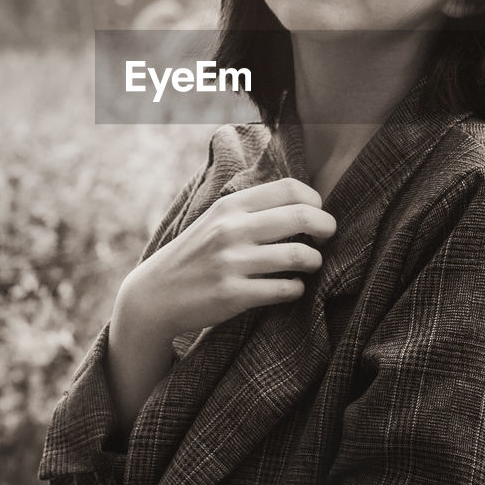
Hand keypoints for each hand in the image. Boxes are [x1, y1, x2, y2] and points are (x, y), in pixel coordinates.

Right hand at [120, 178, 336, 342]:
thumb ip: (253, 208)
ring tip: (311, 264)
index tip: (317, 213)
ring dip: (315, 261)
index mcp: (231, 205)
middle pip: (301, 217)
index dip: (315, 201)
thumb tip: (304, 202)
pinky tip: (292, 287)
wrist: (156, 293)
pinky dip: (297, 288)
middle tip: (328, 236)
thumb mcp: (217, 219)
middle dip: (326, 227)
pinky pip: (285, 289)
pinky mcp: (233, 295)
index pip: (290, 189)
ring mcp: (232, 263)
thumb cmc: (197, 253)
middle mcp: (232, 229)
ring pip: (299, 256)